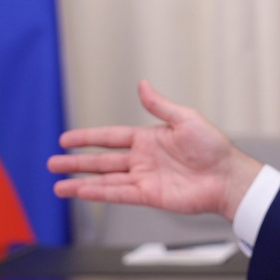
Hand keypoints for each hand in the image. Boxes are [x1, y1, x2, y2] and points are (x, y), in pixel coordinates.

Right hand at [47, 80, 263, 220]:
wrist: (227, 176)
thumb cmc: (212, 147)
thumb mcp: (185, 119)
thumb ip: (159, 106)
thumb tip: (142, 84)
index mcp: (148, 138)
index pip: (110, 137)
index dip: (87, 138)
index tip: (66, 139)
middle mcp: (142, 159)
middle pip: (102, 161)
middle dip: (76, 162)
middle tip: (52, 163)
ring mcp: (144, 178)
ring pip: (105, 180)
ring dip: (81, 182)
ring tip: (58, 185)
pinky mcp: (149, 196)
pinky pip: (118, 194)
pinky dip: (99, 194)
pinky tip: (81, 193)